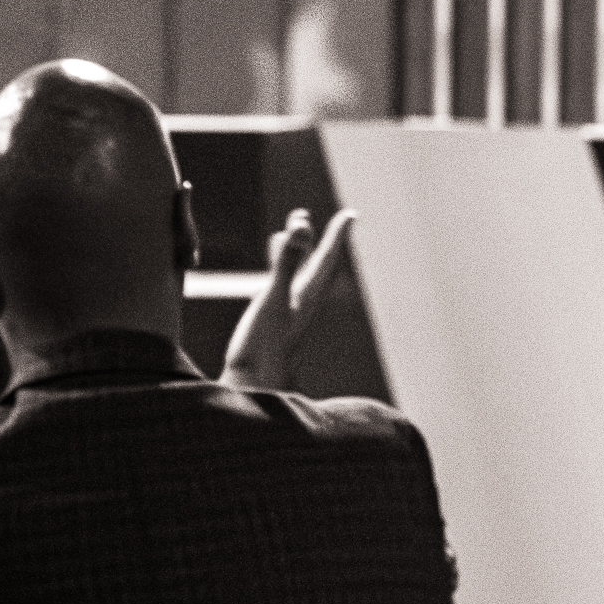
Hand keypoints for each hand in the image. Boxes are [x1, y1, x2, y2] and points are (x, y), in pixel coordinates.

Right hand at [220, 208, 356, 392]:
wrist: (254, 388)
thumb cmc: (263, 346)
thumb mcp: (273, 299)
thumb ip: (286, 264)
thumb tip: (301, 230)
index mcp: (308, 296)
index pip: (328, 258)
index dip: (338, 236)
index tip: (350, 216)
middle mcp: (303, 302)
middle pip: (316, 261)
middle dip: (318, 237)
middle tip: (315, 216)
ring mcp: (290, 311)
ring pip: (299, 271)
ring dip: (297, 248)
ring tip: (292, 225)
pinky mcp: (275, 320)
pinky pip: (281, 284)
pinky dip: (279, 265)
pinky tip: (271, 260)